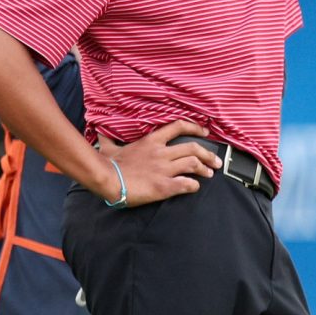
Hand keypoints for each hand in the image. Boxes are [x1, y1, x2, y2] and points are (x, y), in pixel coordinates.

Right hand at [98, 120, 221, 206]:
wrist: (107, 180)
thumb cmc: (107, 164)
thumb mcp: (108, 147)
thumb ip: (108, 138)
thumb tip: (100, 131)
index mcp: (151, 141)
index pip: (179, 127)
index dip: (195, 128)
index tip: (205, 132)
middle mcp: (161, 153)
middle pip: (193, 148)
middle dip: (208, 154)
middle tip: (215, 161)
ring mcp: (164, 169)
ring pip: (193, 165)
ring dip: (205, 169)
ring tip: (209, 174)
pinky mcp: (163, 186)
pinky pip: (186, 184)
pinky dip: (193, 185)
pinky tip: (194, 187)